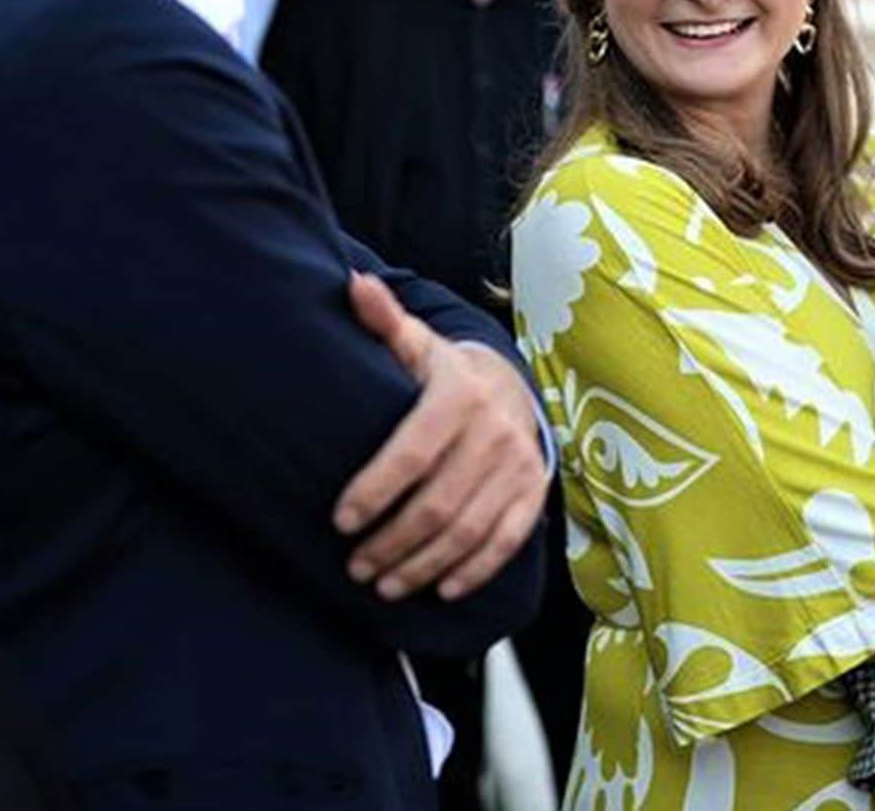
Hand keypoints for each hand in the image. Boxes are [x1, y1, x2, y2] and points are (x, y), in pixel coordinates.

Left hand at [335, 273, 548, 601]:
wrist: (510, 385)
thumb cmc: (445, 373)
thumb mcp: (416, 346)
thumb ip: (384, 322)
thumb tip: (352, 285)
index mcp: (460, 395)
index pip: (413, 452)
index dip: (375, 490)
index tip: (341, 520)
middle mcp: (495, 431)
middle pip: (439, 503)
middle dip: (392, 542)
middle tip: (356, 566)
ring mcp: (519, 465)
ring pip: (469, 530)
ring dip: (423, 564)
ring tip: (383, 584)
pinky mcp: (534, 492)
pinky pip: (506, 541)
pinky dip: (473, 570)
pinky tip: (440, 589)